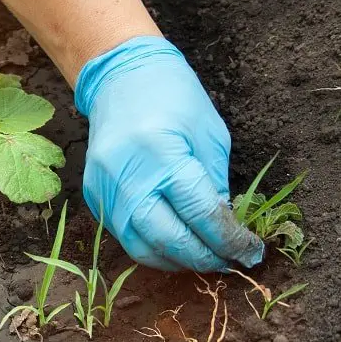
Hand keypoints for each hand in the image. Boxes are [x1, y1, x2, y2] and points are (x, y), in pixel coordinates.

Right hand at [76, 36, 263, 271]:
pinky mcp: (93, 196)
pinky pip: (123, 234)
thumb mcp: (209, 136)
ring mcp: (104, 189)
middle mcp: (126, 177)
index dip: (229, 240)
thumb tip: (221, 230)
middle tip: (227, 262)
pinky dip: (151, 245)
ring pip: (140, 247)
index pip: (200, 214)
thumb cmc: (172, 98)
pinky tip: (172, 242)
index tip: (250, 252)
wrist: (120, 80)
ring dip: (175, 260)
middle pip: (168, 239)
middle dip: (203, 258)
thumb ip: (214, 186)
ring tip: (200, 257)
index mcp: (161, 154)